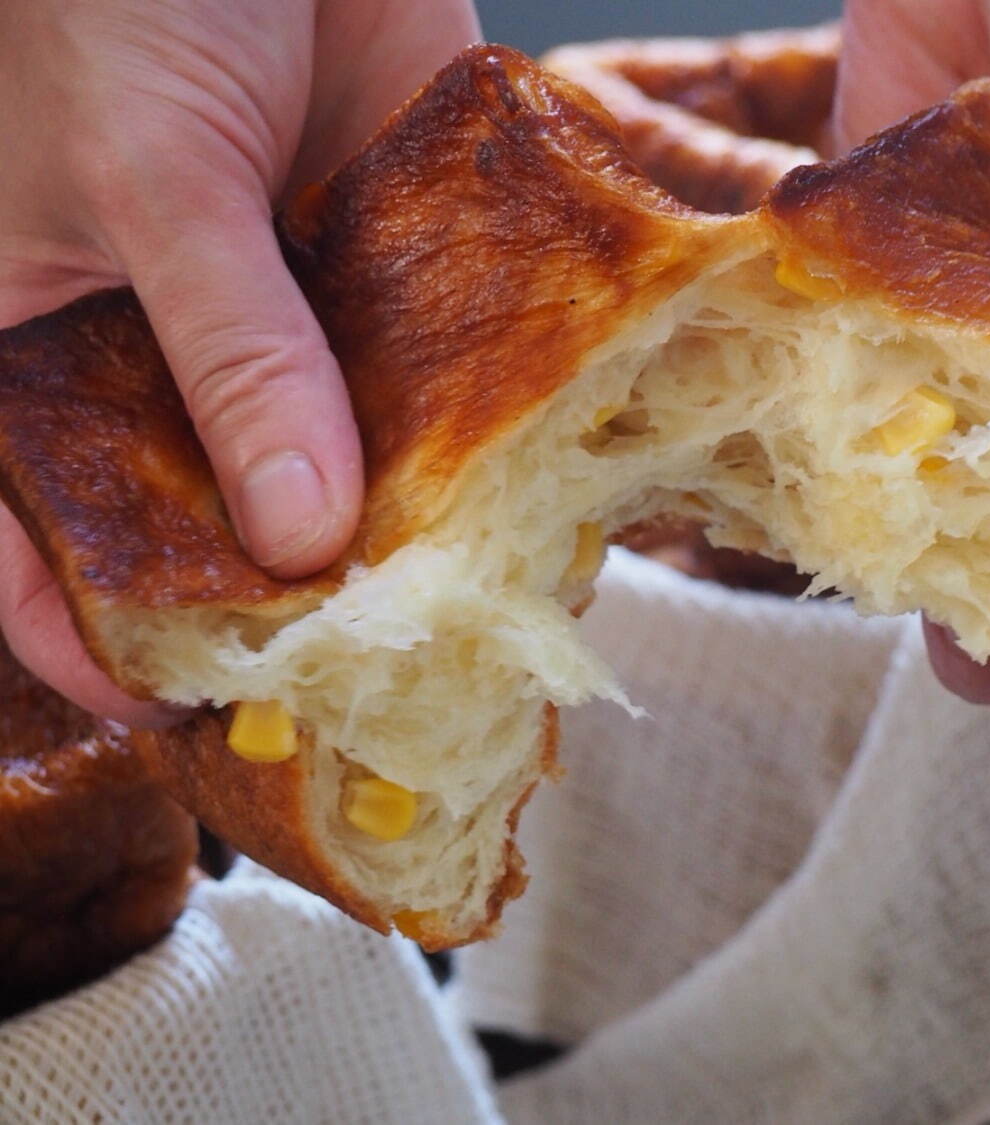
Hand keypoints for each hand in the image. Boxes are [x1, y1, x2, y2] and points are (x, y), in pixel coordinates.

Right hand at [0, 0, 479, 722]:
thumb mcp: (154, 177)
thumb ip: (232, 352)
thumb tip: (303, 534)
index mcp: (43, 345)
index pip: (34, 537)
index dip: (90, 634)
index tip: (177, 710)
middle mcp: (170, 352)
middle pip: (216, 519)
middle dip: (288, 601)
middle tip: (369, 682)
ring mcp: (292, 317)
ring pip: (344, 459)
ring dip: (407, 531)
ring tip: (475, 617)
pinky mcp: (394, 266)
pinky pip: (439, 369)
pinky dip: (483, 427)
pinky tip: (540, 492)